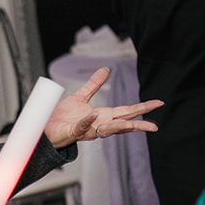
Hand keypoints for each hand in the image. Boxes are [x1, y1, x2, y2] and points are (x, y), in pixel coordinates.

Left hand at [43, 67, 161, 147]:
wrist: (46, 128)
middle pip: (124, 124)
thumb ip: (94, 85)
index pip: (127, 112)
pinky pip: (82, 127)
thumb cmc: (63, 117)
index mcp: (103, 116)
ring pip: (108, 130)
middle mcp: (99, 125)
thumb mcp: (81, 97)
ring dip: (119, 128)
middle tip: (154, 126)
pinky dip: (87, 122)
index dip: (143, 108)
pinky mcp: (74, 133)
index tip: (157, 104)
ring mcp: (88, 130)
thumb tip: (106, 70)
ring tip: (132, 125)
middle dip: (139, 125)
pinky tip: (93, 116)